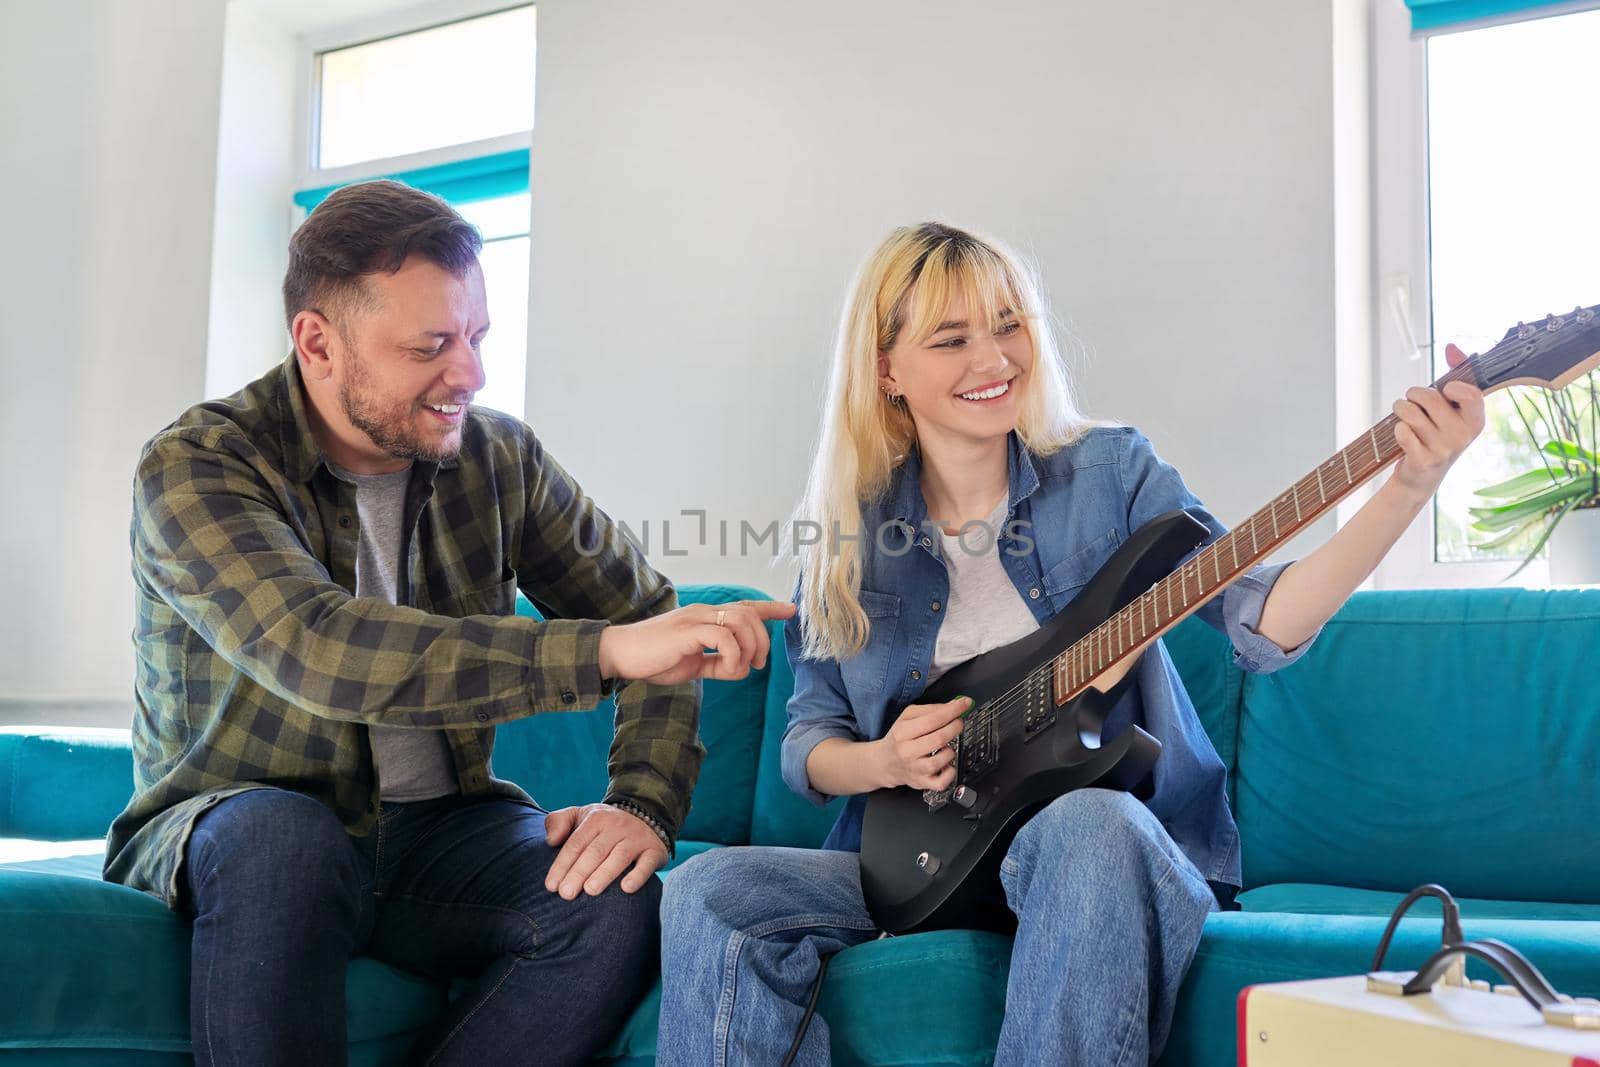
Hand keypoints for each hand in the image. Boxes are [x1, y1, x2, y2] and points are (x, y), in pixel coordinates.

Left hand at [544, 803, 666, 898]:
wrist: (646, 817)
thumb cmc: (603, 826)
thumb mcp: (579, 816)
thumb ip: (558, 822)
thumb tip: (551, 841)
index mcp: (596, 819)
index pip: (576, 843)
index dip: (562, 865)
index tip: (552, 886)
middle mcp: (617, 826)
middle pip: (595, 851)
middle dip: (579, 873)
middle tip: (566, 894)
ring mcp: (637, 838)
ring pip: (620, 856)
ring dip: (605, 874)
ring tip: (590, 891)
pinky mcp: (654, 850)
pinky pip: (647, 863)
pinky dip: (638, 875)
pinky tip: (626, 888)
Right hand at [597, 600, 796, 684]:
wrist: (621, 655)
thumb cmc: (653, 658)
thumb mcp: (692, 664)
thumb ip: (715, 663)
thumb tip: (739, 668)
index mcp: (705, 617)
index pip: (744, 606)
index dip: (770, 608)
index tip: (791, 610)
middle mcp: (704, 612)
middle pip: (750, 615)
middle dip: (763, 640)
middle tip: (757, 664)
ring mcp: (696, 619)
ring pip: (742, 623)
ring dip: (750, 648)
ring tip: (741, 668)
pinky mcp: (688, 631)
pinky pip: (725, 639)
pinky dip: (733, 657)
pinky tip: (726, 670)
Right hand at [872, 696, 972, 789]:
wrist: (884, 763)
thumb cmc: (898, 739)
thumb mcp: (906, 717)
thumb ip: (930, 710)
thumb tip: (953, 706)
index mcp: (902, 732)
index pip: (933, 719)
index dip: (953, 711)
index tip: (965, 704)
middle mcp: (907, 752)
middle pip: (939, 739)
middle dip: (955, 727)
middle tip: (959, 722)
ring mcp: (915, 769)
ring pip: (942, 760)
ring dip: (951, 750)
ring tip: (945, 746)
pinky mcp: (921, 783)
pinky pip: (942, 782)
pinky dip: (950, 773)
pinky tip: (946, 765)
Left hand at [1389, 342, 1485, 499]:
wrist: (1422, 476)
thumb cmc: (1436, 434)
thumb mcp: (1451, 408)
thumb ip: (1456, 375)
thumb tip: (1452, 346)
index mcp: (1475, 420)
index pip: (1469, 393)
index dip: (1451, 386)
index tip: (1445, 389)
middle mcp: (1463, 435)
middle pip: (1428, 397)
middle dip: (1413, 395)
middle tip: (1413, 403)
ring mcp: (1444, 449)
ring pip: (1410, 412)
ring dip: (1400, 409)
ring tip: (1405, 418)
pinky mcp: (1423, 460)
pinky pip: (1401, 430)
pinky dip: (1396, 428)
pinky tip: (1403, 435)